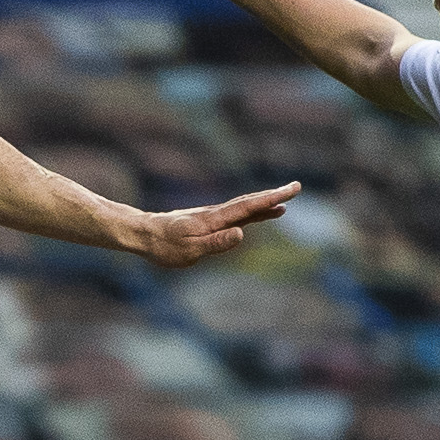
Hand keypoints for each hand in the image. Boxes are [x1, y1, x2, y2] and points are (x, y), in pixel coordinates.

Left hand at [135, 183, 300, 267]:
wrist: (142, 233)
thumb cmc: (164, 246)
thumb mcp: (190, 250)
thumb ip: (216, 242)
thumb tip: (242, 234)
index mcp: (215, 219)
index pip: (249, 207)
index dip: (271, 199)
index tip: (291, 191)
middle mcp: (215, 214)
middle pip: (249, 202)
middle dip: (273, 196)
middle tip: (296, 188)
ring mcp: (211, 216)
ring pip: (242, 208)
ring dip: (263, 204)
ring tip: (283, 204)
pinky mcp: (207, 222)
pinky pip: (234, 214)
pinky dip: (249, 212)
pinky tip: (254, 215)